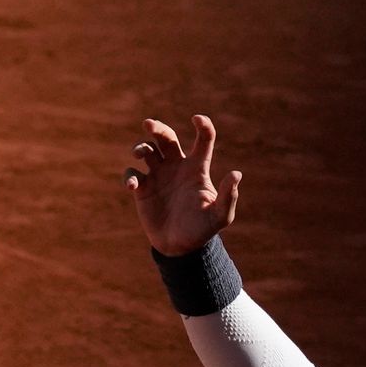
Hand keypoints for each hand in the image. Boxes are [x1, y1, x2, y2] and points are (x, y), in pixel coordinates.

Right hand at [126, 112, 240, 254]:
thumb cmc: (202, 230)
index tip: (196, 119)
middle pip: (167, 138)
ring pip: (147, 151)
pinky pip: (132, 174)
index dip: (202, 125)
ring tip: (139, 154)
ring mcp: (158, 176)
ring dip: (141, 147)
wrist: (179, 248)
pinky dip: (129, 176)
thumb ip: (227, 196)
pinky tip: (133, 186)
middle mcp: (177, 166)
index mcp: (197, 168)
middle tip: (148, 124)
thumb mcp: (219, 216)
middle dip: (158, 128)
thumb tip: (236, 174)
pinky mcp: (143, 189)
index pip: (203, 139)